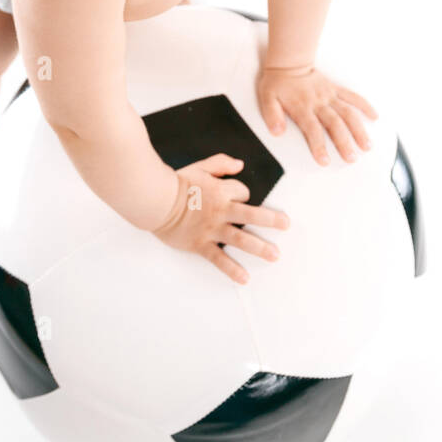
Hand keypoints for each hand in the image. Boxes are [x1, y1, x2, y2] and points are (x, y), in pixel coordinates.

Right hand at [151, 153, 289, 285]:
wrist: (155, 201)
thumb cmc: (175, 184)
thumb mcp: (199, 167)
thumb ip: (220, 164)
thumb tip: (240, 165)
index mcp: (221, 191)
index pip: (243, 192)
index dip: (244, 194)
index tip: (241, 198)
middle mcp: (220, 211)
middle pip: (252, 215)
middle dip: (272, 220)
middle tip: (286, 225)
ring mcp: (212, 229)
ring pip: (240, 239)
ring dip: (260, 247)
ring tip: (275, 255)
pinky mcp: (201, 244)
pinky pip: (219, 259)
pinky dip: (232, 269)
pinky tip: (244, 278)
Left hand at [257, 65, 378, 166]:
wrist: (289, 62)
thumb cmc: (277, 83)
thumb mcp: (267, 98)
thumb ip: (272, 115)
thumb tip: (277, 132)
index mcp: (302, 107)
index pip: (312, 129)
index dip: (318, 146)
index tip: (325, 161)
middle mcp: (318, 102)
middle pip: (334, 124)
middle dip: (344, 142)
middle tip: (352, 158)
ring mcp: (329, 95)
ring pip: (348, 112)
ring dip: (358, 129)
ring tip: (367, 145)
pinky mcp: (335, 89)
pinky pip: (352, 96)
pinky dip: (364, 106)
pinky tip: (374, 116)